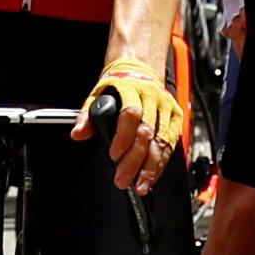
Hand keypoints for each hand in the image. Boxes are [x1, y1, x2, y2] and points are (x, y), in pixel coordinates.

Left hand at [80, 57, 188, 193]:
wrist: (140, 70)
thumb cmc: (118, 84)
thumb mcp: (96, 93)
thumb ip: (86, 116)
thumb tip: (78, 133)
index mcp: (131, 88)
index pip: (131, 114)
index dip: (123, 137)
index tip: (114, 155)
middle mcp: (151, 97)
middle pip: (147, 132)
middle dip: (135, 160)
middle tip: (124, 179)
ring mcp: (165, 107)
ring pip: (163, 141)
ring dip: (152, 166)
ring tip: (141, 185)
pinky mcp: (175, 117)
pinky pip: (171, 143)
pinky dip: (162, 162)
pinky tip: (152, 175)